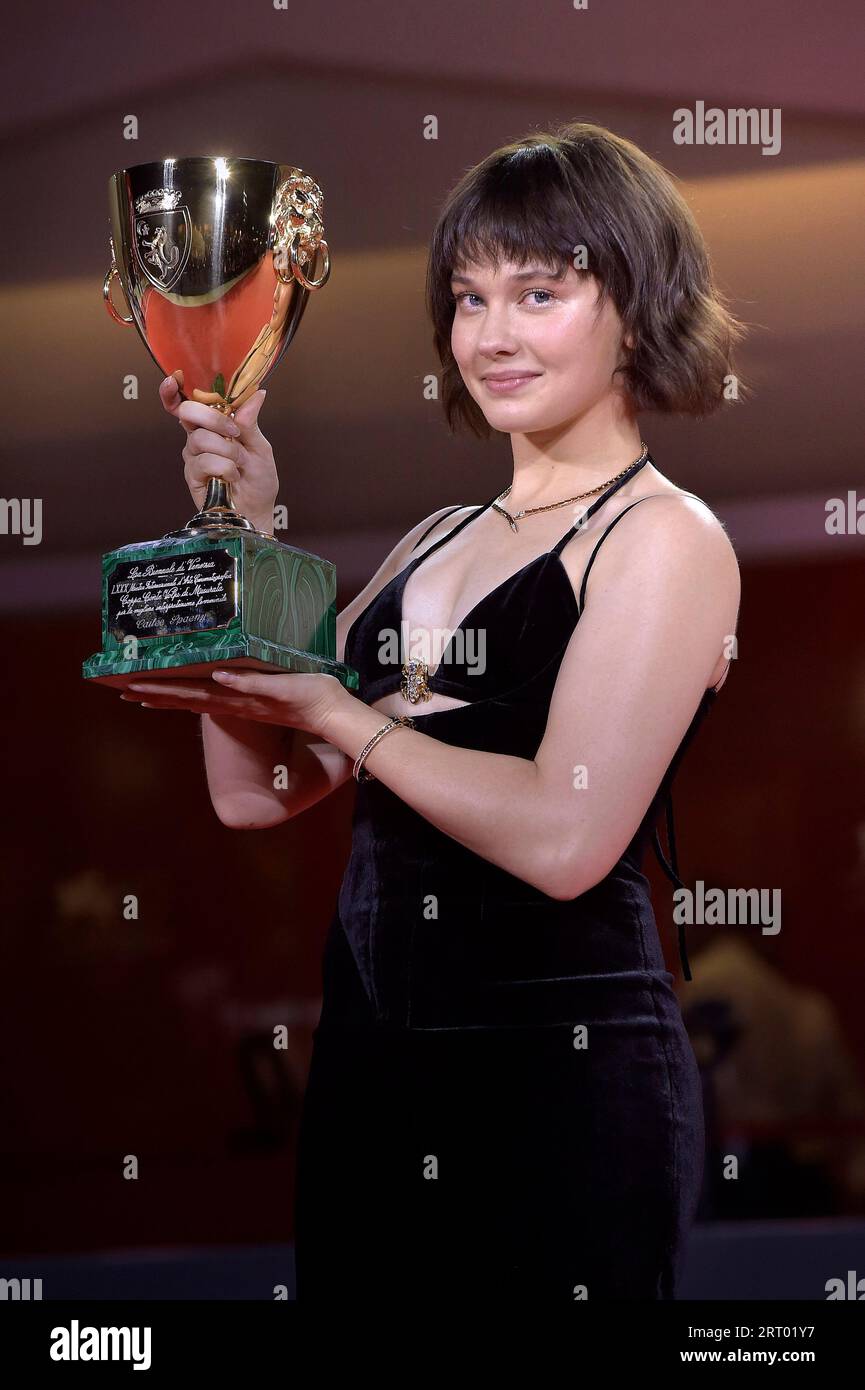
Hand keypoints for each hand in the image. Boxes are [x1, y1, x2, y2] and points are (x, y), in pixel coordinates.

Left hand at [120, 669, 346, 738]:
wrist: (333, 714)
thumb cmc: (312, 695)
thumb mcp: (283, 685)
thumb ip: (252, 682)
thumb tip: (219, 675)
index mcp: (238, 697)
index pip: (191, 693)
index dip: (163, 690)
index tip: (134, 686)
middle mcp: (235, 703)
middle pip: (187, 700)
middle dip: (156, 695)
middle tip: (124, 692)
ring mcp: (242, 705)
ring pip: (196, 703)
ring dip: (169, 700)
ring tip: (143, 697)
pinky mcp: (252, 705)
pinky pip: (214, 701)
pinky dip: (193, 699)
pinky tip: (187, 696)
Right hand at [159, 375, 278, 533]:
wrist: (257, 509)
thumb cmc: (259, 479)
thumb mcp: (261, 446)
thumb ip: (251, 422)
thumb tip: (256, 393)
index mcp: (213, 424)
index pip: (187, 402)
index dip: (173, 390)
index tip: (173, 379)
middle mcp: (199, 436)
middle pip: (188, 412)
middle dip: (213, 418)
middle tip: (234, 433)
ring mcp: (193, 455)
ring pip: (200, 438)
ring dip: (228, 451)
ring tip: (240, 464)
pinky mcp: (192, 475)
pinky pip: (204, 461)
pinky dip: (225, 468)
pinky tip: (232, 477)